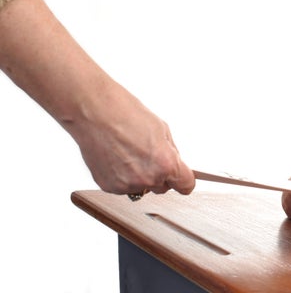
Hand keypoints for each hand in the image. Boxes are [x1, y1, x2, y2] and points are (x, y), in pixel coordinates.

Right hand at [72, 81, 195, 194]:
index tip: (181, 177)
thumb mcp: (162, 129)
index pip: (186, 186)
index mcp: (166, 164)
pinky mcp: (108, 186)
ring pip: (141, 188)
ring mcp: (126, 185)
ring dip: (140, 176)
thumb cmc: (127, 115)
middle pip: (163, 188)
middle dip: (160, 176)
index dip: (184, 180)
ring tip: (128, 153)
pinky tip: (116, 157)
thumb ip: (171, 152)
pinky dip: (122, 176)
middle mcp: (147, 178)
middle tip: (148, 156)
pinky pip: (123, 187)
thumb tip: (176, 164)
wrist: (95, 112)